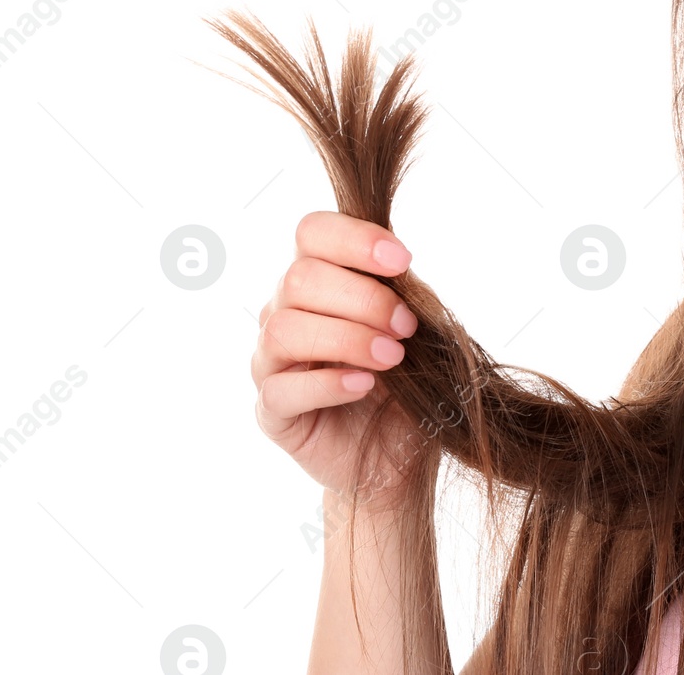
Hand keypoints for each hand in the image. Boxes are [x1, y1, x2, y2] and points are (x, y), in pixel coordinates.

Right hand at [252, 211, 422, 508]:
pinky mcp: (271, 411)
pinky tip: (364, 385)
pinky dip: (329, 383)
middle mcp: (282, 312)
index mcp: (318, 279)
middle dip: (364, 298)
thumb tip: (399, 265)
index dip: (355, 240)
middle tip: (406, 327)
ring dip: (348, 338)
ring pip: (285, 329)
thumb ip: (400, 291)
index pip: (311, 232)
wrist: (400, 452)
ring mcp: (270, 361)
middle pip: (299, 279)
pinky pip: (281, 389)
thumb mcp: (413, 326)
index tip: (403, 261)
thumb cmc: (407, 378)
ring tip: (393, 357)